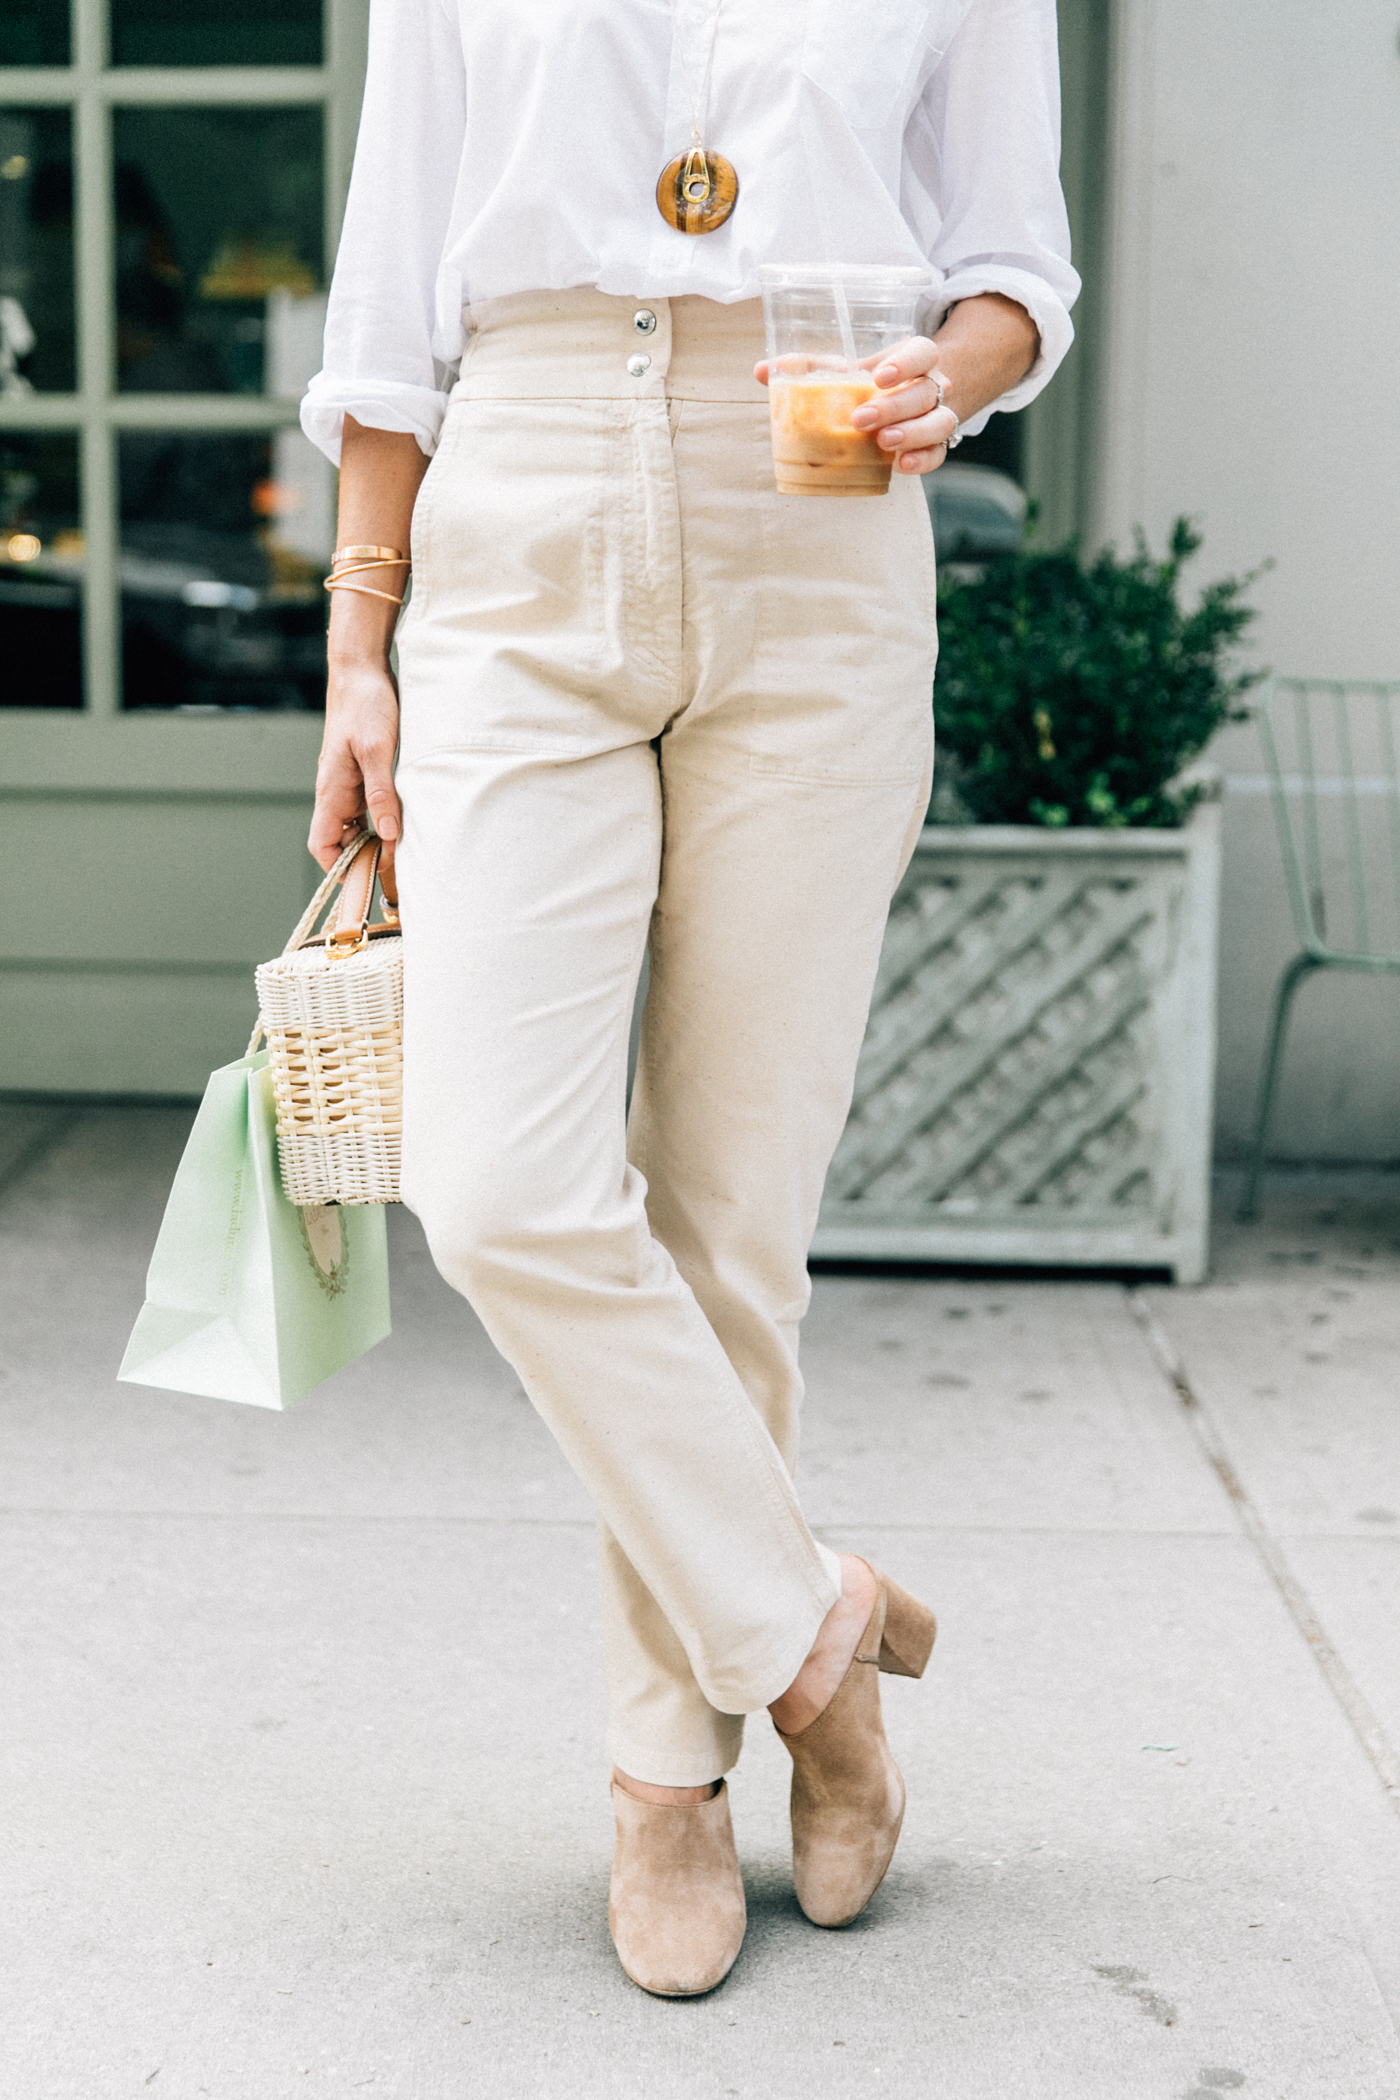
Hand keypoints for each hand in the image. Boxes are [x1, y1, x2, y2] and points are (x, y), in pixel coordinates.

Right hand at [309, 657, 401, 877]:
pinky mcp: (363, 774)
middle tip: (400, 865)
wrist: (362, 671)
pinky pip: (369, 807)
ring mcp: (349, 784)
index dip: (340, 867)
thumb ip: (382, 793)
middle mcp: (336, 792)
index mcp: (331, 790)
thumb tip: (389, 834)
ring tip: (407, 847)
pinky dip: (385, 819)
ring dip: (378, 839)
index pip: (322, 844)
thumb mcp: (377, 749)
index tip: (369, 876)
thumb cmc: (365, 704)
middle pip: (342, 841)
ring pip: (357, 826)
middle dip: (365, 858)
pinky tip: (406, 820)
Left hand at [754, 335, 957, 476]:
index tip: (879, 377)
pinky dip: (923, 461)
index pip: (923, 352)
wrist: (902, 408)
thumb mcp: (841, 372)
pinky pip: (939, 454)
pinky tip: (901, 466)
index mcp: (913, 361)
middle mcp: (931, 386)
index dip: (906, 363)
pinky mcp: (935, 446)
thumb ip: (805, 369)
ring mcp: (937, 416)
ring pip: (939, 421)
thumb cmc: (866, 386)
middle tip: (861, 419)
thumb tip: (762, 371)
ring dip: (912, 433)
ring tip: (884, 443)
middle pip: (926, 391)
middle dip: (895, 406)